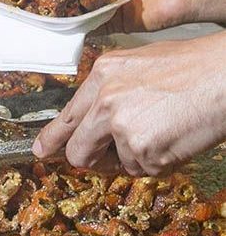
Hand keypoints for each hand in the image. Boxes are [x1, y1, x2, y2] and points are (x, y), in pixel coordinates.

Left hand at [33, 31, 225, 175]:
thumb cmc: (193, 68)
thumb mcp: (138, 65)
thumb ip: (111, 91)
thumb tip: (95, 122)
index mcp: (101, 75)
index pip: (67, 116)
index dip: (53, 139)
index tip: (41, 151)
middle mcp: (105, 101)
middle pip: (79, 151)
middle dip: (91, 160)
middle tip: (107, 159)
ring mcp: (123, 127)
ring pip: (118, 164)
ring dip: (137, 158)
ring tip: (163, 131)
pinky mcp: (144, 150)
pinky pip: (145, 170)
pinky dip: (160, 162)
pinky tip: (175, 139)